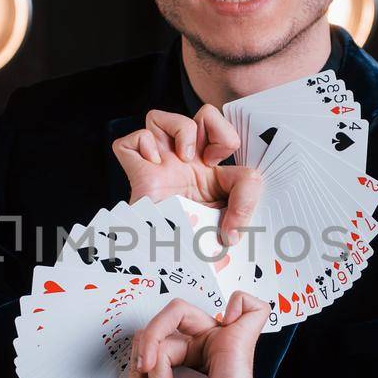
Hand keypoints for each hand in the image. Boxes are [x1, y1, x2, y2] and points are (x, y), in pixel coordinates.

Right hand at [111, 105, 262, 244]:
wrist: (166, 265)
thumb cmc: (193, 246)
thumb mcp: (230, 222)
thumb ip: (245, 206)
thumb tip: (236, 220)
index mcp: (207, 171)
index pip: (227, 137)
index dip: (228, 138)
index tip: (218, 166)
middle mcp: (183, 163)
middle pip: (203, 113)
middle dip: (213, 126)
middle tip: (207, 158)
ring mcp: (158, 164)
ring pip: (160, 116)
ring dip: (180, 129)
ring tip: (182, 158)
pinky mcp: (135, 170)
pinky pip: (131, 139)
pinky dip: (142, 144)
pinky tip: (154, 165)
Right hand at [126, 290, 272, 377]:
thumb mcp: (243, 355)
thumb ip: (249, 318)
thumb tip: (237, 299)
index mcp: (208, 337)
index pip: (174, 314)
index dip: (157, 332)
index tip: (152, 363)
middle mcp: (188, 352)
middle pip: (150, 340)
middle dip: (148, 371)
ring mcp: (172, 374)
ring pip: (139, 364)